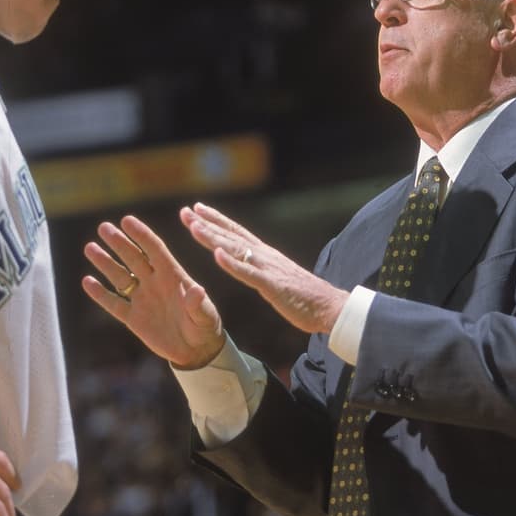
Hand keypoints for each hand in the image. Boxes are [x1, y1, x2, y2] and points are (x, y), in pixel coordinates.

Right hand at [82, 215, 225, 368]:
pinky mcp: (133, 318)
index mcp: (173, 276)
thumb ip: (198, 304)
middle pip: (133, 258)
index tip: (127, 220)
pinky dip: (100, 294)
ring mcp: (142, 299)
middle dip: (119, 242)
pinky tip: (87, 281)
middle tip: (103, 227)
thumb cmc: (205, 327)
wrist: (196, 351)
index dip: (141, 235)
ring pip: (120, 277)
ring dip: (105, 262)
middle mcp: (155, 283)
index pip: (155, 250)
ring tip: (90, 247)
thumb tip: (197, 290)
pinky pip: (114, 303)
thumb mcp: (205, 316)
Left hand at [181, 202, 347, 334]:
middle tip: (185, 211)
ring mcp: (268, 269)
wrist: (330, 306)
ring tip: (194, 227)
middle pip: (230, 236)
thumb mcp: (278, 276)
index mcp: (265, 254)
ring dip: (213, 237)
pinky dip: (232, 264)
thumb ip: (263, 267)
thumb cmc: (305, 295)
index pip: (236, 232)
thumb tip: (251, 261)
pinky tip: (217, 255)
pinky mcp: (273, 285)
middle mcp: (265, 255)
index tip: (197, 209)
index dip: (216, 220)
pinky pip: (249, 273)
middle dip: (206, 223)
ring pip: (235, 249)